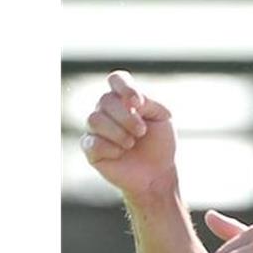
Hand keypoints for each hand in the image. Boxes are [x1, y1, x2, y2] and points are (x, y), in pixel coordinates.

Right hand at [80, 70, 176, 201]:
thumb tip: (128, 100)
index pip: (117, 79)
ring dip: (118, 132)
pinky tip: (120, 154)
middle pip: (105, 100)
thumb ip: (148, 102)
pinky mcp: (90, 148)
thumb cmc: (160, 142)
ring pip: (94, 119)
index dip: (124, 86)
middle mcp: (107, 110)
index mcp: (125, 99)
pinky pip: (91, 142)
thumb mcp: (163, 117)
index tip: (138, 103)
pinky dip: (110, 148)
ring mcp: (96, 129)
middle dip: (127, 117)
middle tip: (142, 132)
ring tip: (132, 143)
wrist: (157, 172)